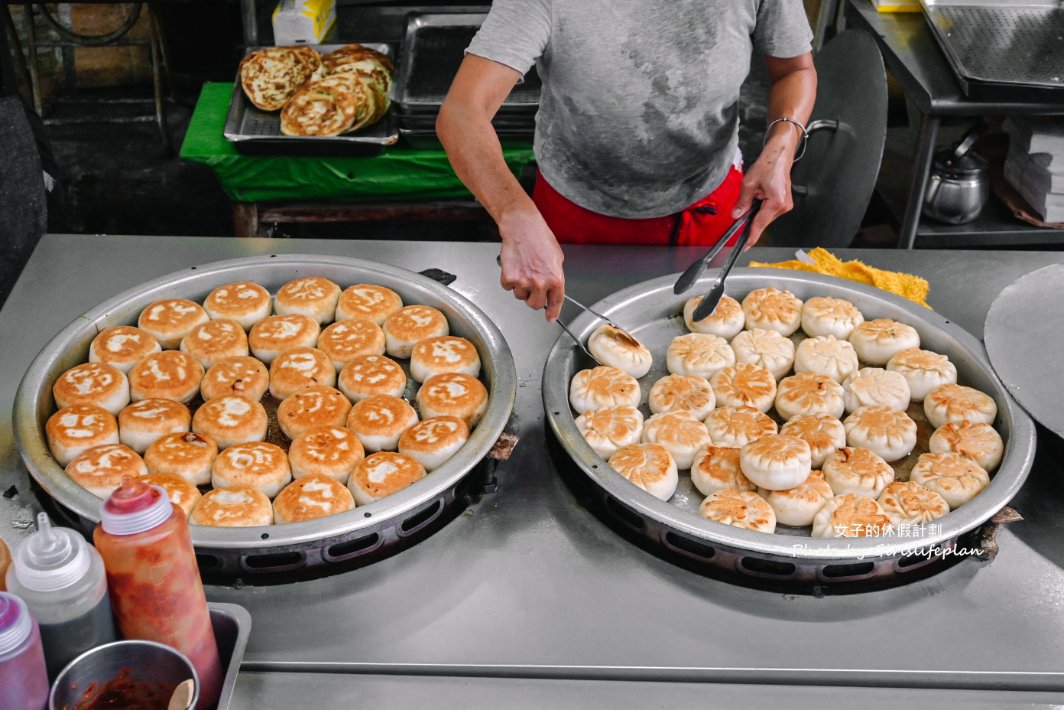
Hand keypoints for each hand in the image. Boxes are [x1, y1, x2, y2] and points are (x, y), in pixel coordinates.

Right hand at [498, 207, 565, 321]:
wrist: (522, 228)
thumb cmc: (539, 238)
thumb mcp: (556, 259)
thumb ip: (554, 277)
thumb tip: (552, 291)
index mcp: (556, 278)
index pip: (556, 302)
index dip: (552, 312)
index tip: (550, 318)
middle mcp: (540, 283)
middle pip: (535, 305)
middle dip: (533, 298)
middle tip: (531, 287)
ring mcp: (524, 282)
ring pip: (520, 296)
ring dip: (520, 287)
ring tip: (523, 269)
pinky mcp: (509, 278)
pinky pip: (508, 287)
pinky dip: (509, 280)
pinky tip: (514, 267)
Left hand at [730, 131, 798, 246]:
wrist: (779, 156)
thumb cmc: (768, 165)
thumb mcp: (749, 183)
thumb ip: (742, 202)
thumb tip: (736, 216)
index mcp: (776, 202)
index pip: (760, 224)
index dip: (751, 236)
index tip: (746, 246)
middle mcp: (783, 206)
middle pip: (762, 221)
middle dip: (752, 217)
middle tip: (749, 200)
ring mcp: (786, 206)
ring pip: (766, 217)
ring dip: (758, 210)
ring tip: (758, 193)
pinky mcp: (785, 204)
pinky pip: (770, 212)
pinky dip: (763, 208)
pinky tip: (761, 196)